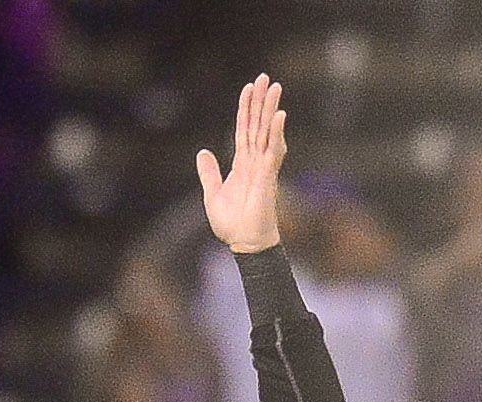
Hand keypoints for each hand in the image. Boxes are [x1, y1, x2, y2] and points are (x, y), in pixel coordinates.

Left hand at [197, 74, 285, 254]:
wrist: (243, 243)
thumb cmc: (232, 224)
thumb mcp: (213, 195)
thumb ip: (209, 173)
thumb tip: (202, 152)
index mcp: (241, 164)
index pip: (243, 130)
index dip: (245, 109)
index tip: (248, 88)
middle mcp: (254, 161)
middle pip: (257, 124)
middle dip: (260, 101)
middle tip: (264, 77)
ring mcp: (263, 167)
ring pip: (267, 131)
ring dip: (271, 109)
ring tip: (274, 87)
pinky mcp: (268, 176)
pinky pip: (273, 150)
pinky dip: (276, 133)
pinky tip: (279, 116)